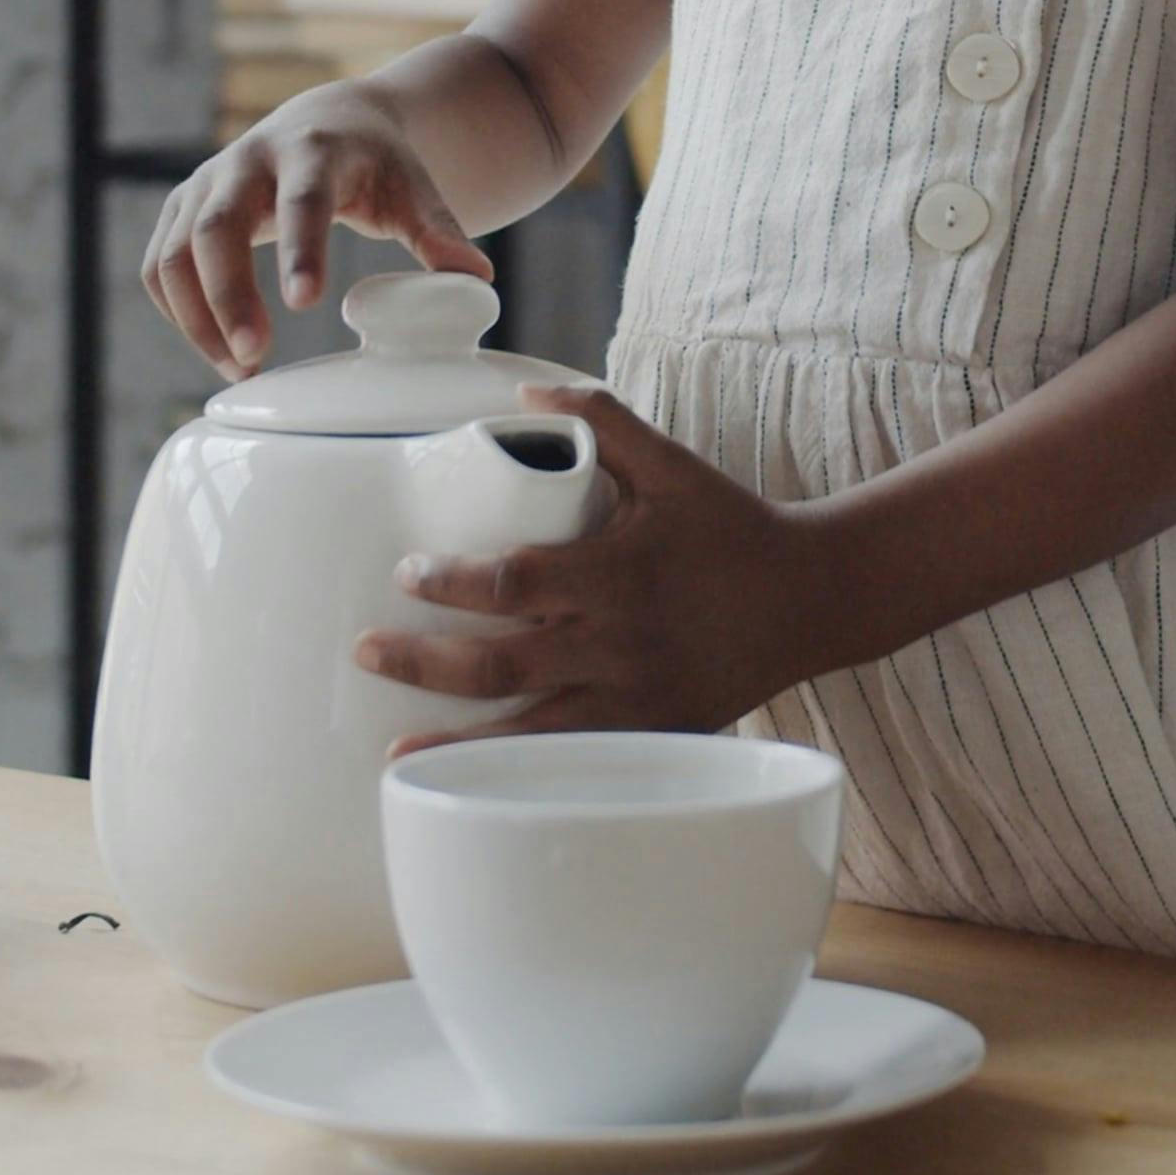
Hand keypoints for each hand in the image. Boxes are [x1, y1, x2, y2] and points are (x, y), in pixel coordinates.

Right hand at [142, 82, 492, 376]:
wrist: (329, 122)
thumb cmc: (376, 164)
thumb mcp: (414, 187)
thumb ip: (439, 231)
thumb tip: (476, 282)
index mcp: (312, 153)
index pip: (300, 200)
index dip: (299, 249)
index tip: (306, 304)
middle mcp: (246, 161)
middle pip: (216, 228)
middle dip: (227, 296)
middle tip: (253, 357)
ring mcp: (205, 184)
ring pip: (174, 254)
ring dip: (198, 318)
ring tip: (241, 369)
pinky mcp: (180, 209)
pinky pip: (159, 267)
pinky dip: (178, 312)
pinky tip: (215, 347)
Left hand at [355, 385, 824, 749]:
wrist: (810, 599)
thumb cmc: (733, 526)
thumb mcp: (672, 464)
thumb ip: (601, 420)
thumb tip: (523, 390)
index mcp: (618, 573)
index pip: (511, 582)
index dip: (450, 581)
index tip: (406, 571)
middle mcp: (619, 644)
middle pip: (499, 664)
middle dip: (422, 660)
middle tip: (365, 649)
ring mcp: (635, 700)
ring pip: (527, 733)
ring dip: (456, 741)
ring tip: (395, 750)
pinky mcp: (653, 736)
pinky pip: (574, 763)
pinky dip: (521, 775)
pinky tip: (479, 784)